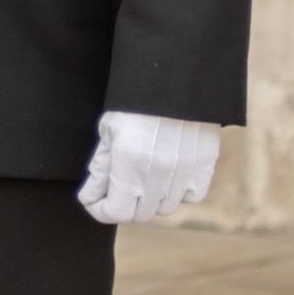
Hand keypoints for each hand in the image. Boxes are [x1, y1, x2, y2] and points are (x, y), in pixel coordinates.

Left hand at [78, 112, 219, 226]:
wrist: (176, 79)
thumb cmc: (136, 102)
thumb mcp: (110, 130)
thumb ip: (100, 168)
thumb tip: (89, 198)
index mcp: (127, 164)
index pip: (114, 213)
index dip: (100, 210)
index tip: (96, 202)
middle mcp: (155, 175)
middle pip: (139, 214)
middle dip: (124, 204)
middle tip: (120, 186)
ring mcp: (182, 175)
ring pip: (164, 208)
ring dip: (152, 199)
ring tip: (147, 174)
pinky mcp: (203, 169)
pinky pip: (191, 197)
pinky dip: (180, 192)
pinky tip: (171, 173)